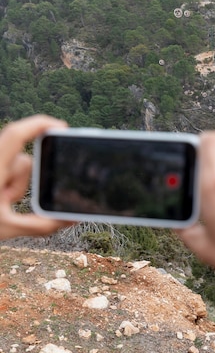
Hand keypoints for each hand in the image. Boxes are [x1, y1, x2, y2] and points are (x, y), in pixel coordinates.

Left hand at [0, 115, 71, 239]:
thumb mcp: (7, 228)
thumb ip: (41, 225)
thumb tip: (70, 219)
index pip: (17, 133)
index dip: (40, 124)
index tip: (61, 126)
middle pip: (20, 158)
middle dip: (24, 179)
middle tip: (9, 200)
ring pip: (13, 167)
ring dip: (13, 186)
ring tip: (0, 205)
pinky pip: (5, 174)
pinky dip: (7, 188)